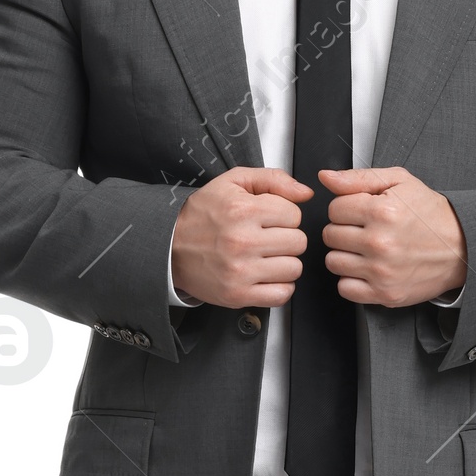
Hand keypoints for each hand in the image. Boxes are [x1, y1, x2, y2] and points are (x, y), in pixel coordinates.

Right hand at [170, 167, 309, 307]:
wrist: (169, 246)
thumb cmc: (202, 214)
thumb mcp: (233, 182)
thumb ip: (273, 179)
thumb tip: (306, 193)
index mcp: (243, 210)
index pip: (294, 214)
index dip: (284, 215)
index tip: (268, 219)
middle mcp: (242, 241)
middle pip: (298, 242)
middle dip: (286, 238)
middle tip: (267, 238)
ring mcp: (240, 272)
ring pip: (294, 268)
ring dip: (284, 262)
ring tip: (265, 257)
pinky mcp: (238, 295)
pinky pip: (282, 295)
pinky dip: (279, 287)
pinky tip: (265, 275)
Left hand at [319, 166, 467, 306]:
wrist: (462, 247)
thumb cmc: (431, 214)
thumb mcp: (399, 182)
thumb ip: (358, 178)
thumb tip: (325, 177)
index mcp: (382, 211)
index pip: (334, 209)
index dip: (346, 208)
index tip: (362, 212)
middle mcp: (380, 243)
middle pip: (330, 235)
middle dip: (344, 230)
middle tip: (365, 230)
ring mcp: (382, 272)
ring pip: (333, 262)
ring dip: (345, 255)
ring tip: (366, 249)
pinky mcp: (385, 294)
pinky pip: (345, 289)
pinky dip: (352, 280)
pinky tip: (367, 269)